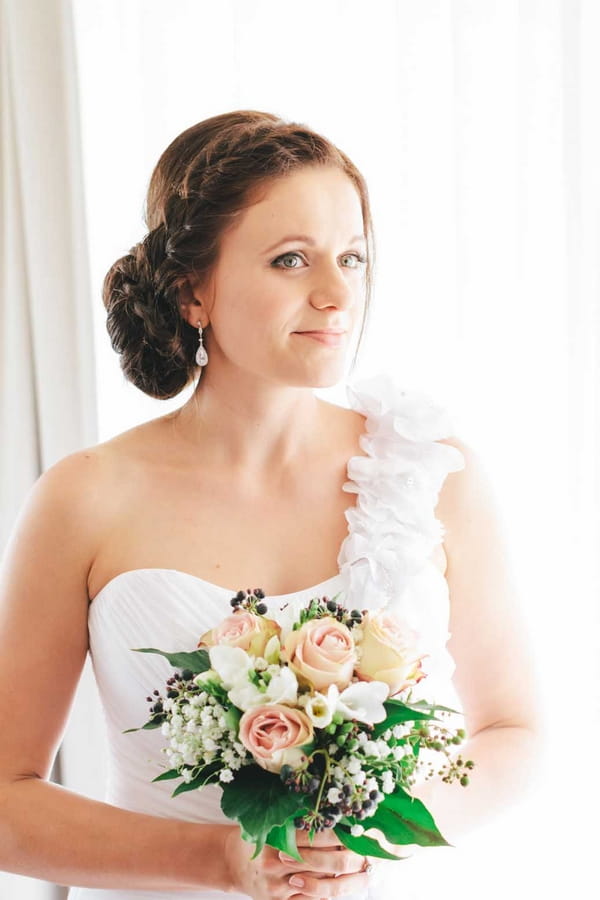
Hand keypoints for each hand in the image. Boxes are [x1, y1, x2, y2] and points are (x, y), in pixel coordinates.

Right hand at [224, 825, 370, 898]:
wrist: (230, 862)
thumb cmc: (255, 835)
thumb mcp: (269, 821)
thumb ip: (293, 818)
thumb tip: (327, 808)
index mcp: (274, 839)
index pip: (312, 835)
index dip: (336, 831)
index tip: (354, 826)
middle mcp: (274, 864)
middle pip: (319, 861)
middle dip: (343, 855)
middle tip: (363, 847)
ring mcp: (276, 886)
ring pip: (317, 882)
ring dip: (338, 874)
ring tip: (357, 865)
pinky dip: (325, 892)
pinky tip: (339, 882)